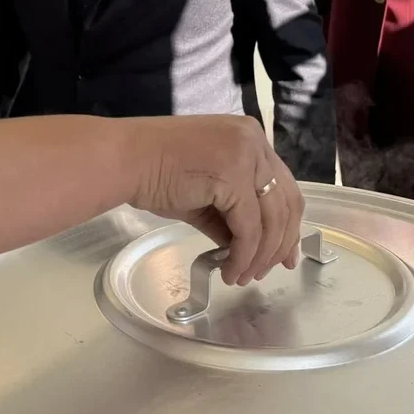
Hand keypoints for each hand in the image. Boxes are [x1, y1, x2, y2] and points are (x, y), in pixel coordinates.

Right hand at [125, 115, 302, 287]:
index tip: (284, 255)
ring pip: (273, 219)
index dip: (288, 226)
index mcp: (250, 136)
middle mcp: (254, 140)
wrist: (124, 160)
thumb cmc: (155, 171)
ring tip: (241, 276)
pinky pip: (250, 229)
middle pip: (287, 202)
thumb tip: (250, 249)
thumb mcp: (206, 191)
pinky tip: (229, 270)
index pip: (283, 186)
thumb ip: (232, 213)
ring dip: (260, 256)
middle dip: (280, 245)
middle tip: (263, 272)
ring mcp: (246, 155)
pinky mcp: (233, 176)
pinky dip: (243, 256)